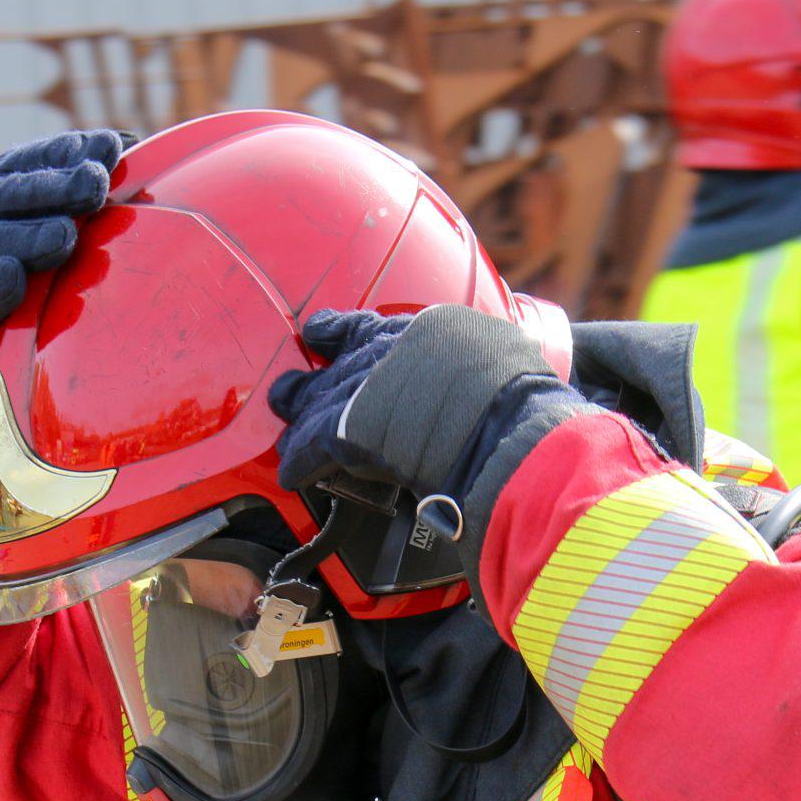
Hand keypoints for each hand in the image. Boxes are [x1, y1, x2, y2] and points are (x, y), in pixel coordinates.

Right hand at [0, 128, 132, 440]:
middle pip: (10, 197)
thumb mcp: (25, 212)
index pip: (27, 162)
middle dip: (54, 188)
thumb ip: (68, 185)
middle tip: (95, 184)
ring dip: (27, 237)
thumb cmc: (0, 253)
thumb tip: (126, 144)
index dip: (64, 154)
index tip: (105, 148)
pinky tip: (13, 279)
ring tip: (65, 234)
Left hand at [269, 305, 579, 511]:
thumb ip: (476, 359)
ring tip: (287, 432)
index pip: (364, 327)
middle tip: (290, 390)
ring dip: (299, 420)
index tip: (322, 332)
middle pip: (332, 364)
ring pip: (313, 403)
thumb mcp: (498, 353)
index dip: (340, 333)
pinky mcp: (341, 430)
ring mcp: (357, 388)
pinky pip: (308, 446)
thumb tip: (496, 365)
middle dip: (311, 381)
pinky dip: (300, 461)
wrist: (497, 421)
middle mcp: (379, 351)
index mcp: (417, 330)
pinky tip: (291, 473)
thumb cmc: (514, 392)